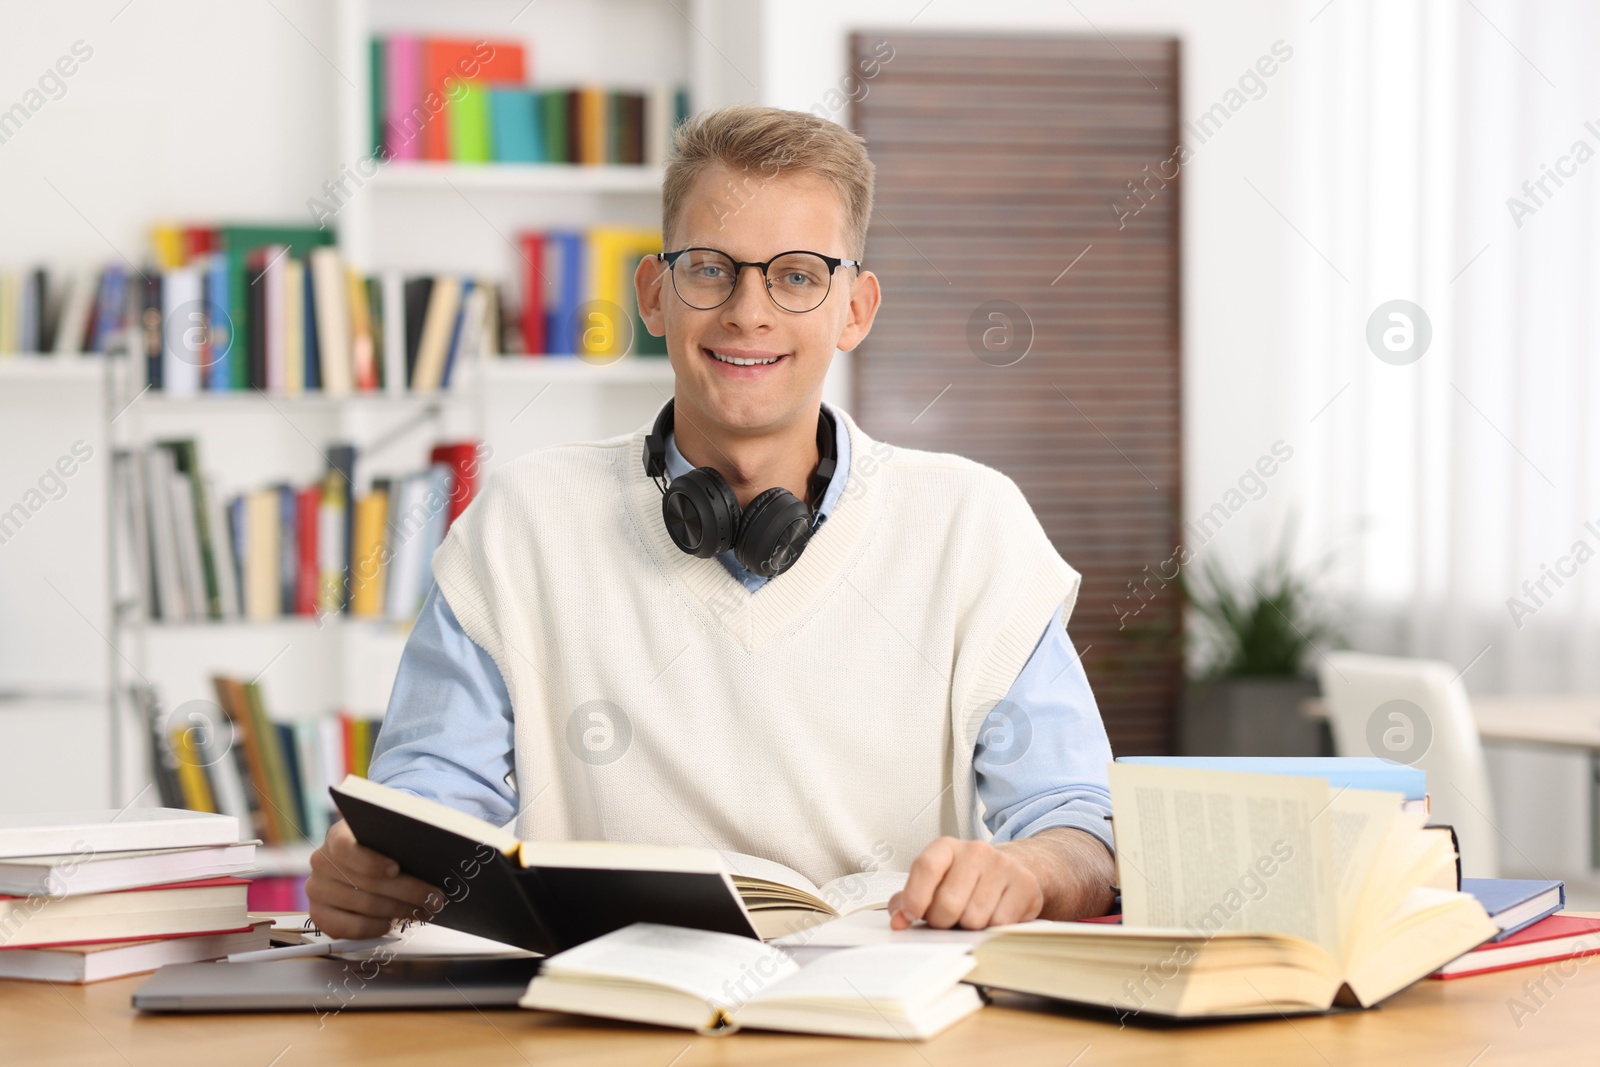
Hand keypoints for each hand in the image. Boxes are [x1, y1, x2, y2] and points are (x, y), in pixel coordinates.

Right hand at [306, 820, 445, 938]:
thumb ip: (398, 839)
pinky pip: (352, 928)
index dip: (371, 861)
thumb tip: (425, 848)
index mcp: (337, 836)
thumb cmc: (382, 851)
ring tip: (423, 910)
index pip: (346, 849)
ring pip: (365, 906)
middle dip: (407, 891)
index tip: (396, 869)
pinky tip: (393, 922)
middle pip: (366, 882)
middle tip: (434, 898)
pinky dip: (377, 927)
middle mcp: (322, 863)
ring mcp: (318, 891)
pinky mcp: (321, 915)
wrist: (361, 868)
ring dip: (400, 910)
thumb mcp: (387, 837)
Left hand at [887, 829, 1116, 930]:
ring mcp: (1002, 866)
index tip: (910, 917)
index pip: (925, 868)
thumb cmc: (966, 881)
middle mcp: (975, 851)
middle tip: (949, 919)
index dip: (915, 898)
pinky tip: (993, 915)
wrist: (1010, 872)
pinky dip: (992, 929)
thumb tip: (898, 918)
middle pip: (948, 903)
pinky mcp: (1024, 885)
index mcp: (946, 847)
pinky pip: (999, 923)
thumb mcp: (935, 882)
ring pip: (974, 917)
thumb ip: (909, 898)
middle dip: (943, 922)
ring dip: (969, 927)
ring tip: (972, 915)